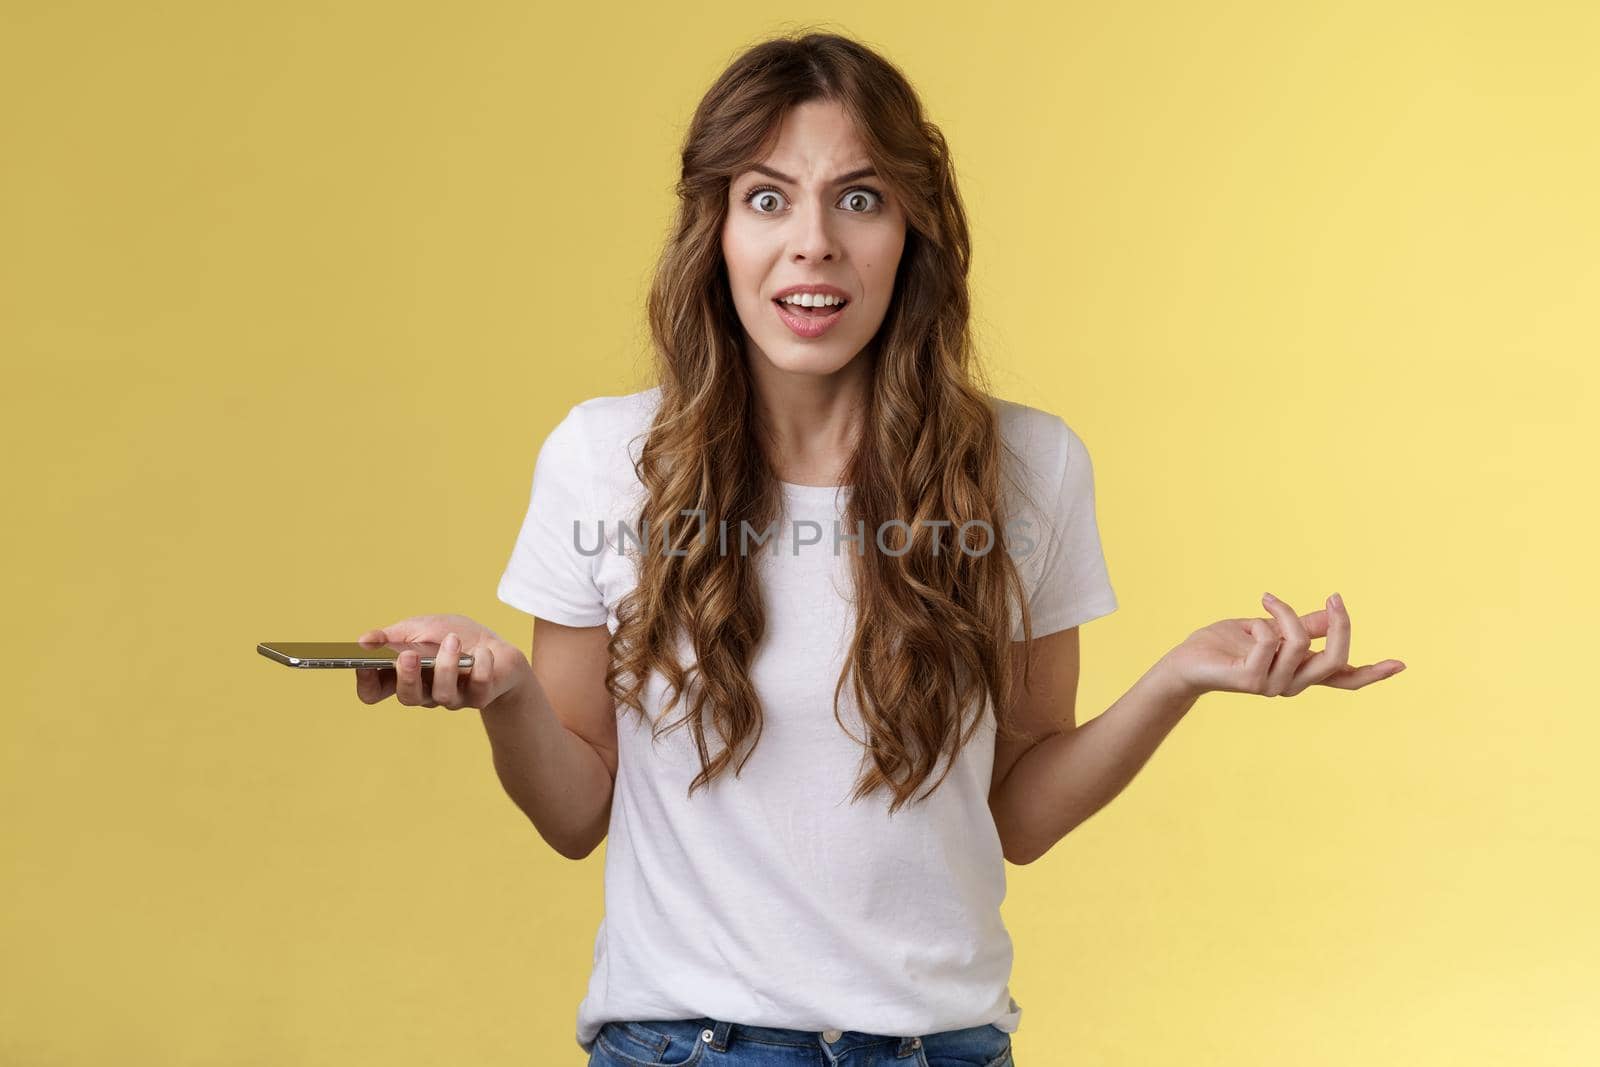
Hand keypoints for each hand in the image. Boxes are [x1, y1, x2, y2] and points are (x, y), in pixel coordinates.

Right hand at [354, 613, 531, 711]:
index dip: (366, 682)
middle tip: (408, 655)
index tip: (365, 663)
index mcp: (404, 675)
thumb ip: (393, 636)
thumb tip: (363, 641)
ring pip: (441, 694)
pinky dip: (481, 666)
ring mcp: (452, 698)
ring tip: (452, 640)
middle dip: (406, 676)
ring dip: (446, 665)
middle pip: (406, 697)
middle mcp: (424, 692)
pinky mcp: (479, 698)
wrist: (496, 648)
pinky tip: (483, 652)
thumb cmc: (453, 636)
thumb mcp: (420, 628)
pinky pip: (477, 688)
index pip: (374, 692)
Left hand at [1157, 592, 1405, 700]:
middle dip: (1341, 624)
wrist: (1185, 662)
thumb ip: (1303, 626)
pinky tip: (1249, 626)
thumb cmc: (1225, 645)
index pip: (1344, 677)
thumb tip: (1333, 613)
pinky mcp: (1250, 681)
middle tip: (1334, 597)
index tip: (1401, 664)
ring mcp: (1272, 686)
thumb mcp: (1270, 629)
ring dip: (1284, 613)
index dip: (1373, 673)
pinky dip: (1264, 623)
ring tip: (1266, 602)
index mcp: (1301, 672)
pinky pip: (1270, 643)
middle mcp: (1292, 684)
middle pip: (1336, 659)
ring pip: (1300, 643)